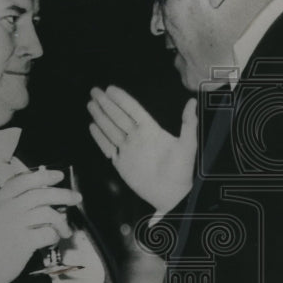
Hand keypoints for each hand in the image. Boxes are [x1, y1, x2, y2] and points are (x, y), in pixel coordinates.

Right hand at [0, 167, 81, 282]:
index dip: (44, 176)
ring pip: (48, 213)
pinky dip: (55, 236)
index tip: (58, 176)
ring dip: (61, 221)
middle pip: (41, 194)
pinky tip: (52, 240)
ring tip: (64, 230)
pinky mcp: (23, 242)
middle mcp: (6, 209)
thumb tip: (43, 191)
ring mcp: (14, 225)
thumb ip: (14, 201)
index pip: (24, 180)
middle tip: (75, 198)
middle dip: (63, 194)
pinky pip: (48, 233)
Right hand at [88, 85, 196, 211]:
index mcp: (151, 130)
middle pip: (118, 117)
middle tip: (94, 91)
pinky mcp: (121, 164)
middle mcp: (137, 137)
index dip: (121, 99)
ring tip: (90, 104)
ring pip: (110, 129)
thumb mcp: (188, 145)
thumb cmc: (182, 170)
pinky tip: (92, 126)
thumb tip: (192, 102)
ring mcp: (128, 150)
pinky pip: (107, 147)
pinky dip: (99, 138)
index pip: (133, 110)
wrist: (172, 194)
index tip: (110, 88)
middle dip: (105, 104)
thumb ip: (188, 123)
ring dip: (100, 117)